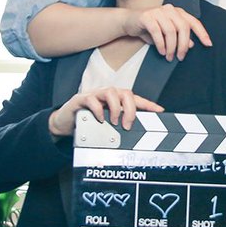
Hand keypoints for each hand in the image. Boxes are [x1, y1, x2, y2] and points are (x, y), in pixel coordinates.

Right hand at [47, 87, 163, 136]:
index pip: (135, 99)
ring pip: (110, 91)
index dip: (148, 104)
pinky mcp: (80, 99)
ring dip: (115, 108)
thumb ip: (119, 125)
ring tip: (114, 122)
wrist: (65, 121)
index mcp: (115, 99)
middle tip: (128, 125)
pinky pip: (91, 99)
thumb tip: (134, 135)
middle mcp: (107, 94)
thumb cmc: (89, 122)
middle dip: (130, 109)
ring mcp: (94, 95)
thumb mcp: (107, 124)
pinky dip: (98, 109)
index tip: (160, 111)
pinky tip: (100, 119)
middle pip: (125, 93)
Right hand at [125, 4, 211, 60]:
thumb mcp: (166, 34)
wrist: (129, 21)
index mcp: (177, 12)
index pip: (193, 22)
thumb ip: (179, 38)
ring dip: (171, 47)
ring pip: (171, 31)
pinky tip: (161, 51)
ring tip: (168, 56)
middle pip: (183, 27)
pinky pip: (157, 32)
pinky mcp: (147, 16)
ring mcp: (158, 11)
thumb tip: (192, 45)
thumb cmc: (149, 28)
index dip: (202, 33)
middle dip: (183, 45)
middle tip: (180, 57)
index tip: (208, 44)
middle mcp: (169, 9)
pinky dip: (160, 44)